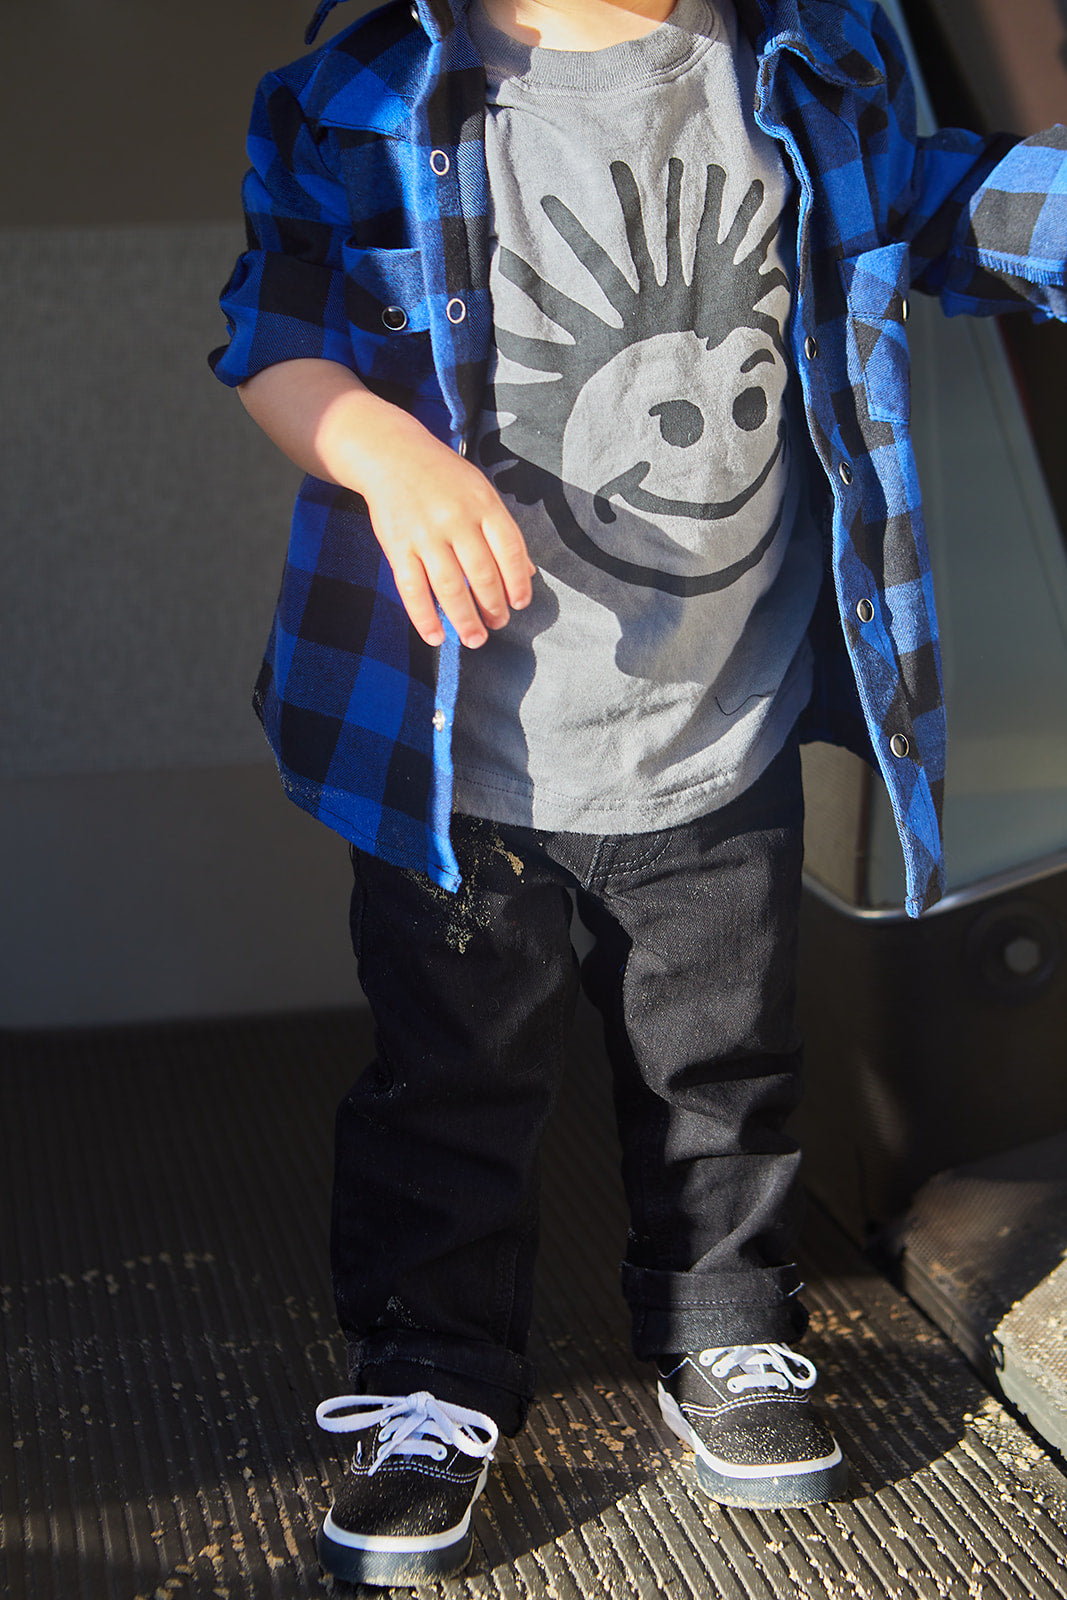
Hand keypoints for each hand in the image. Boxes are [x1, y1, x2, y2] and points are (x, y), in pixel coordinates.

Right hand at [360, 423, 534, 648]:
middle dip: (493, 607)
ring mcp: (425, 534)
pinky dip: (424, 617)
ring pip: (450, 588)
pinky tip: (436, 637)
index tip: (520, 604)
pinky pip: (412, 590)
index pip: (510, 550)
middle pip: (482, 574)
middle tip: (498, 624)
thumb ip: (502, 530)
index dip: (518, 582)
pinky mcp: (398, 546)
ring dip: (465, 620)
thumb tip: (528, 572)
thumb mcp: (480, 491)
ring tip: (475, 638)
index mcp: (482, 504)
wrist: (390, 453)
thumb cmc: (442, 476)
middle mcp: (456, 519)